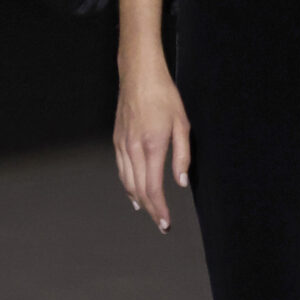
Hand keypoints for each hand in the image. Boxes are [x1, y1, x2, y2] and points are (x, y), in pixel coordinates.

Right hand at [113, 61, 190, 232]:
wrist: (139, 75)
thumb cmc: (164, 96)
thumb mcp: (182, 124)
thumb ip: (183, 155)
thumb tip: (181, 182)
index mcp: (152, 146)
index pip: (153, 187)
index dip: (159, 209)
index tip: (166, 223)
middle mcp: (133, 148)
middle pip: (139, 190)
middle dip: (151, 210)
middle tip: (162, 224)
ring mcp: (122, 144)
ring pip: (127, 182)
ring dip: (138, 200)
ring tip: (150, 213)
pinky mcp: (117, 140)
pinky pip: (121, 169)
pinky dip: (127, 185)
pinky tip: (134, 193)